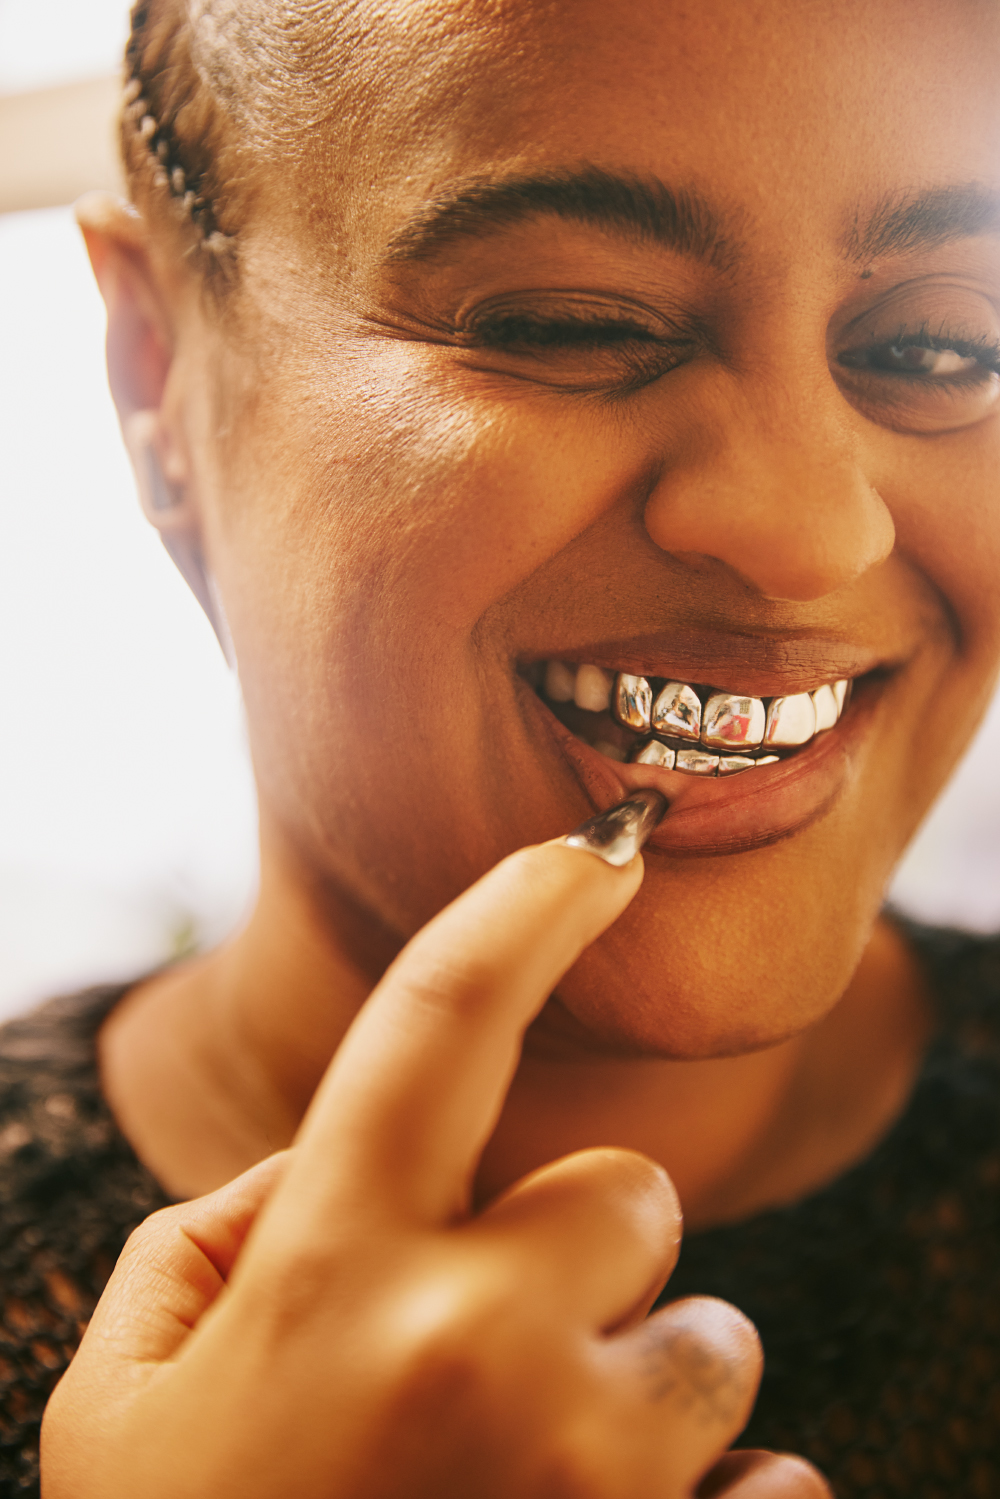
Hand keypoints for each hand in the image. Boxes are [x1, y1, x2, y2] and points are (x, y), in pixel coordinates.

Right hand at [42, 836, 828, 1496]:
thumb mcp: (128, 1390)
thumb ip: (222, 1233)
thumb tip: (338, 1165)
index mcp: (328, 1269)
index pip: (439, 1019)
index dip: (521, 905)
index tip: (599, 847)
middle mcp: (472, 1346)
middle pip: (636, 1194)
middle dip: (582, 1256)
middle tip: (490, 1363)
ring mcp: (590, 1480)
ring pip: (717, 1345)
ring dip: (639, 1397)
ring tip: (527, 1495)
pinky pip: (777, 1493)